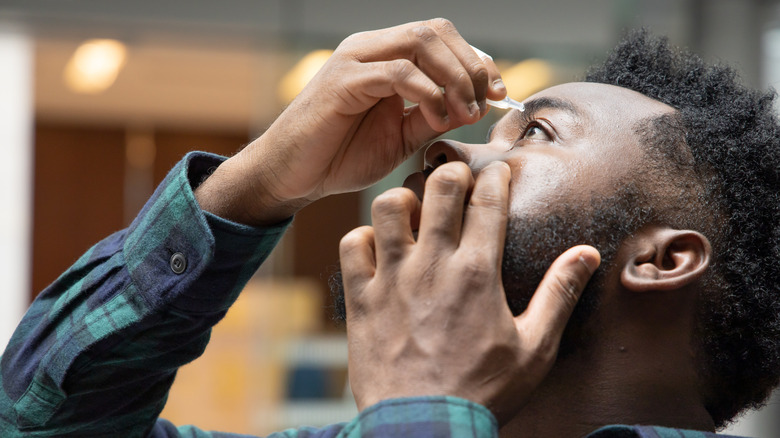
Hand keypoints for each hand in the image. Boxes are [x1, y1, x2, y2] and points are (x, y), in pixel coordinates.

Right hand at [196, 19, 505, 224]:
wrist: (292, 176)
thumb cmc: (341, 157)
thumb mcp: (402, 137)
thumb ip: (434, 117)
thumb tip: (476, 105)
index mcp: (385, 57)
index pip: (442, 37)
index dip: (477, 61)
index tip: (499, 95)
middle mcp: (370, 48)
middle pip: (436, 31)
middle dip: (471, 65)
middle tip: (484, 103)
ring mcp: (355, 60)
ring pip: (420, 42)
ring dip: (455, 77)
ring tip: (464, 113)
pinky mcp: (343, 81)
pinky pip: (398, 72)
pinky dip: (428, 93)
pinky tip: (437, 118)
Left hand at [339, 161, 599, 423]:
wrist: (424, 427)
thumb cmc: (482, 391)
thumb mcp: (534, 348)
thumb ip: (559, 294)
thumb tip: (588, 254)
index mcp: (478, 272)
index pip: (487, 201)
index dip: (494, 177)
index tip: (497, 170)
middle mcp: (432, 265)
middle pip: (439, 188)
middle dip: (450, 172)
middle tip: (456, 180)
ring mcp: (392, 278)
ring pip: (387, 206)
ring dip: (402, 199)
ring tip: (414, 211)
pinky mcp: (361, 297)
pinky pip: (352, 245)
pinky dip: (363, 237)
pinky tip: (378, 248)